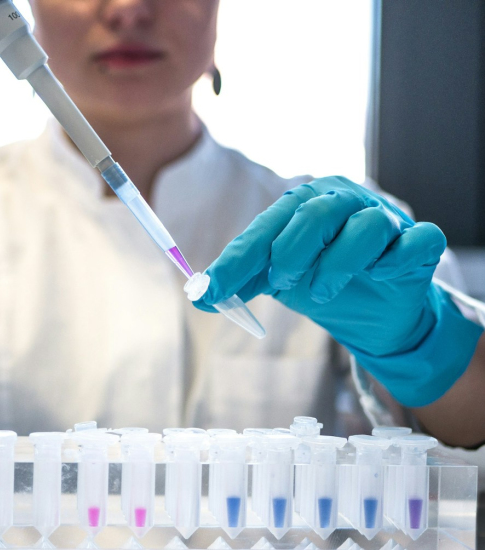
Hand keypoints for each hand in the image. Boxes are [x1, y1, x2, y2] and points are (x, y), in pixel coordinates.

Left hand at [194, 176, 482, 406]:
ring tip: (321, 292)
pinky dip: (395, 260)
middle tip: (283, 282)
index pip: (267, 227)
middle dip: (291, 253)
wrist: (375, 312)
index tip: (211, 290)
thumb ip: (242, 280)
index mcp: (305, 205)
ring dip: (336, 265)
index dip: (237, 260)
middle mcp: (345, 202)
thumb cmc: (323, 281)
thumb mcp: (277, 281)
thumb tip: (199, 295)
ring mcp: (386, 220)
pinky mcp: (419, 243)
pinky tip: (380, 274)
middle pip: (315, 213)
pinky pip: (417, 241)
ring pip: (365, 226)